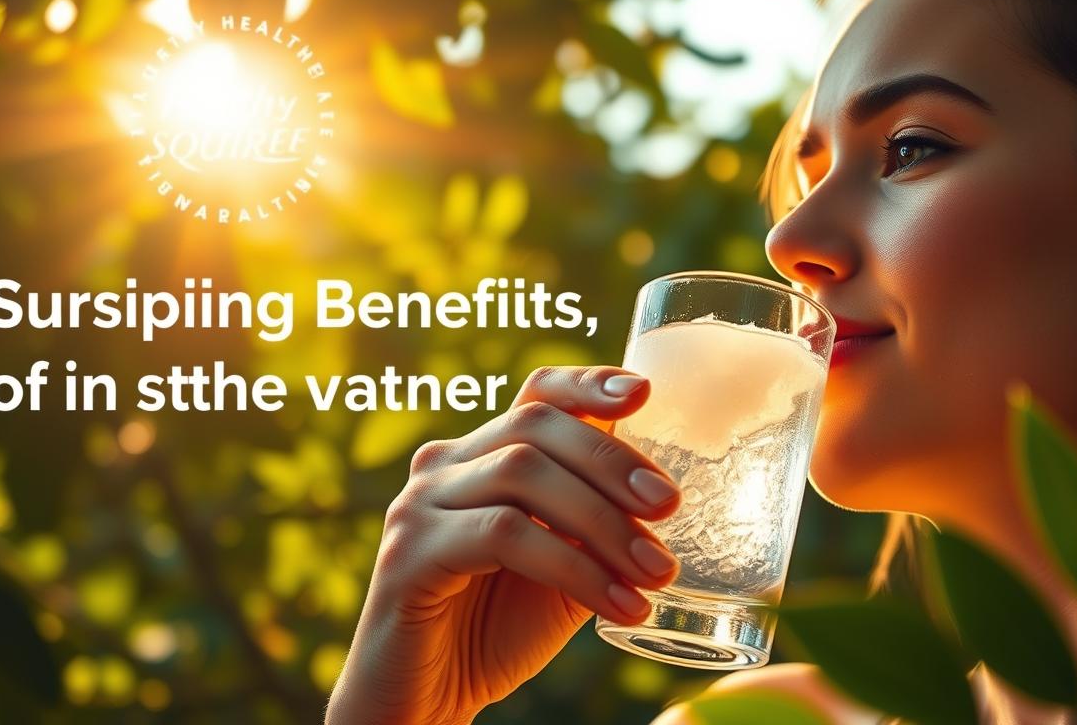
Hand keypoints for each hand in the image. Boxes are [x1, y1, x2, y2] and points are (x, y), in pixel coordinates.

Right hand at [326, 366, 682, 724]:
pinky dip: (572, 567)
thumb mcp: (563, 566)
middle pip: (535, 425)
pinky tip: (618, 605)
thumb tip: (662, 497)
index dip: (587, 383)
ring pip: (522, 475)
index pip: (535, 394)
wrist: (426, 701)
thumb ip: (594, 525)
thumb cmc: (497, 629)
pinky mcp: (407, 552)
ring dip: (603, 522)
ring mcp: (420, 504)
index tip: (642, 393)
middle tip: (669, 508)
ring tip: (655, 573)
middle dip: (612, 462)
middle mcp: (444, 465)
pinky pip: (503, 535)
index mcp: (482, 457)